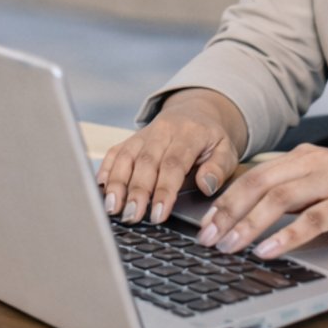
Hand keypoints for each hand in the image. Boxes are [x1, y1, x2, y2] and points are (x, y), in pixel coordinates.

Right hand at [96, 89, 243, 225]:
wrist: (196, 112)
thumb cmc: (211, 138)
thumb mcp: (227, 150)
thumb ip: (219, 168)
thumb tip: (206, 186)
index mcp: (189, 134)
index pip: (174, 163)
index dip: (164, 190)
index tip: (158, 214)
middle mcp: (162, 131)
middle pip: (145, 162)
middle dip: (137, 191)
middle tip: (132, 216)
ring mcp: (143, 135)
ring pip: (126, 158)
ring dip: (117, 184)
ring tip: (112, 208)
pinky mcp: (130, 140)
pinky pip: (114, 153)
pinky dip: (106, 171)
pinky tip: (101, 190)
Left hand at [194, 143, 327, 257]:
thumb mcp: (324, 184)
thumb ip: (292, 193)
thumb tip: (248, 215)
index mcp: (302, 158)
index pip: (252, 177)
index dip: (224, 201)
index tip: (203, 225)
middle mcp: (314, 163)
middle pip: (258, 185)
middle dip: (228, 213)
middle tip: (208, 239)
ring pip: (280, 200)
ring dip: (250, 225)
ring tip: (230, 246)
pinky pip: (313, 219)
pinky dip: (287, 236)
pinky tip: (269, 250)